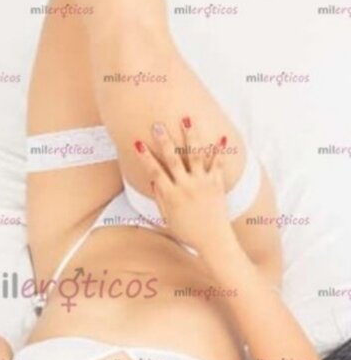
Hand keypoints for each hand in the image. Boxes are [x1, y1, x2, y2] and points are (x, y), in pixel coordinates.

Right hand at [135, 117, 232, 253]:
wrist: (214, 241)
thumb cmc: (188, 233)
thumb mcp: (168, 219)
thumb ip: (160, 200)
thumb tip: (153, 182)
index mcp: (171, 196)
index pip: (154, 172)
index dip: (145, 158)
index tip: (138, 143)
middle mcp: (185, 187)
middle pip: (172, 160)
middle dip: (164, 141)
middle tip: (158, 124)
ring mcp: (202, 184)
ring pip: (195, 155)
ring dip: (190, 136)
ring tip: (187, 118)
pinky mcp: (217, 184)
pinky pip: (218, 164)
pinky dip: (219, 150)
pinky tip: (221, 136)